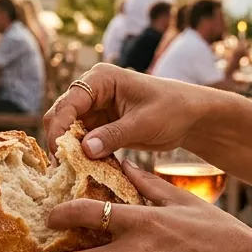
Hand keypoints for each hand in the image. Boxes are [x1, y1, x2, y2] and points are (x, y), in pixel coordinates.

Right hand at [43, 63, 221, 157]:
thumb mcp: (144, 123)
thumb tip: (83, 150)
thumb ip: (113, 136)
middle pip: (62, 115)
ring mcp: (95, 108)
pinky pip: (82, 141)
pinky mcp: (101, 125)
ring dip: (69, 150)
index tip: (59, 154)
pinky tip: (84, 170)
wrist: (192, 117)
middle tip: (61, 168)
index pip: (69, 103)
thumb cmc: (173, 109)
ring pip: (69, 131)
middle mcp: (93, 91)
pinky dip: (82, 155)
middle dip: (60, 140)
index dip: (59, 128)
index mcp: (101, 79)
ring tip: (70, 173)